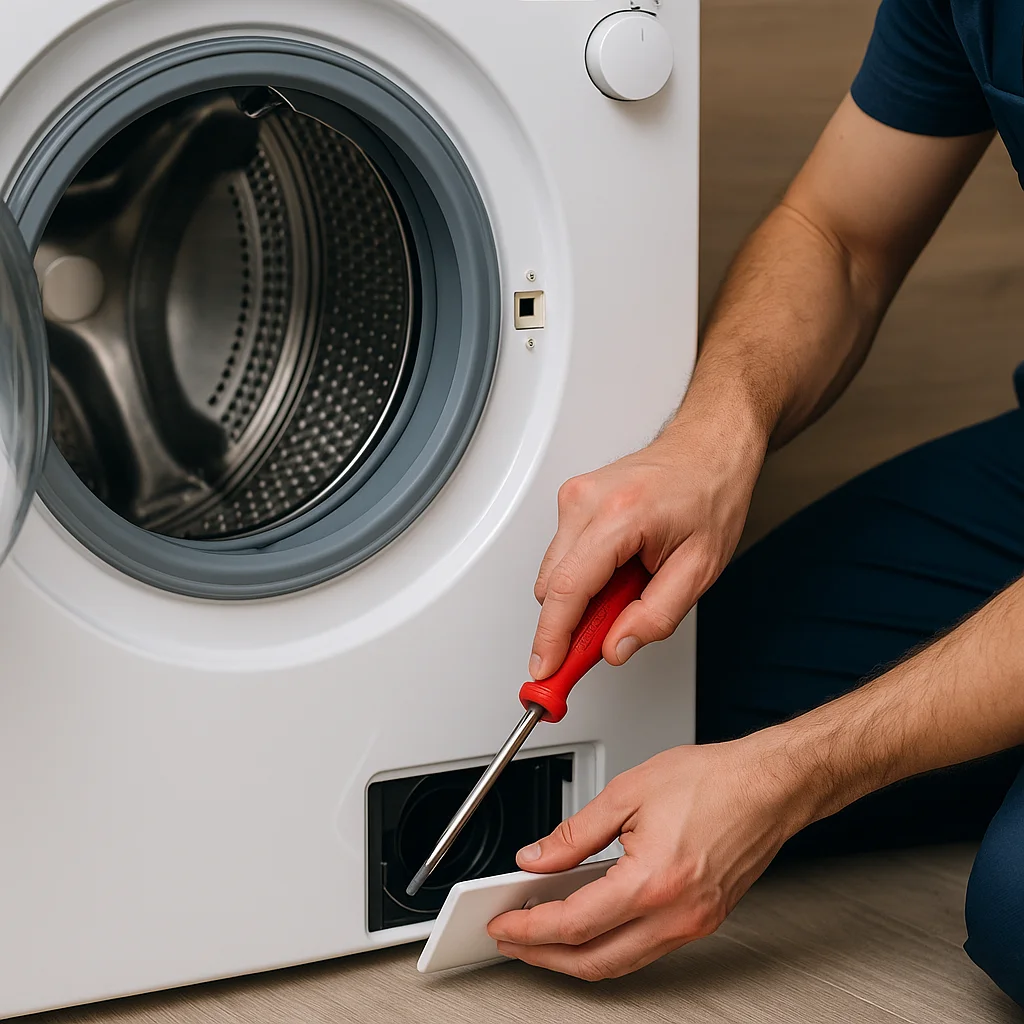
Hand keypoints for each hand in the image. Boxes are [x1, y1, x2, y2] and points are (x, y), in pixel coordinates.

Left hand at [487, 733, 809, 980]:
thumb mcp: (628, 792)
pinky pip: (645, 949)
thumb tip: (537, 859)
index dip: (529, 929)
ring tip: (541, 935)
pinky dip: (608, 944)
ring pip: (620, 963)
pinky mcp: (702, 920)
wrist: (769, 785)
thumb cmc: (714, 781)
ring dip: (575, 957)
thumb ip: (575, 833)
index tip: (502, 923)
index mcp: (653, 882)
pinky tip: (589, 923)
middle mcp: (676, 915)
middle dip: (544, 958)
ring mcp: (693, 924)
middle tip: (512, 940)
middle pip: (594, 961)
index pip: (573, 924)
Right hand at [530, 410, 764, 680]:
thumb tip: (616, 646)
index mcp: (620, 516)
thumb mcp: (700, 568)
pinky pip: (563, 555)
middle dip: (572, 623)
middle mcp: (587, 501)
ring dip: (583, 597)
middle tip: (607, 639)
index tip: (545, 670)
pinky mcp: (572, 499)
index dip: (552, 639)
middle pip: (553, 586)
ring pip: (554, 573)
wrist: (709, 448)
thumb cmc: (710, 495)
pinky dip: (584, 575)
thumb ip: (656, 615)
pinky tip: (619, 570)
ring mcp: (575, 496)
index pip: (568, 590)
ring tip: (630, 588)